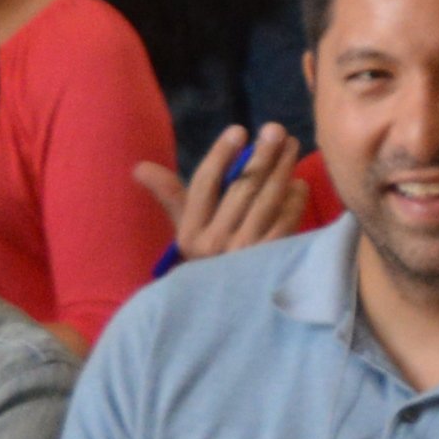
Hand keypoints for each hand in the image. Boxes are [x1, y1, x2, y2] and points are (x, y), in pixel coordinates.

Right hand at [134, 124, 317, 264]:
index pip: (205, 185)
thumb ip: (171, 196)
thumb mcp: (186, 232)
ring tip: (292, 145)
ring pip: (268, 201)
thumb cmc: (209, 260)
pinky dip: (295, 199)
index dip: (221, 155)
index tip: (238, 131)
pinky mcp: (274, 259)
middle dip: (261, 155)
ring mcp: (247, 253)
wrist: (233, 308)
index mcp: (190, 233)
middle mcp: (216, 244)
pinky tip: (299, 183)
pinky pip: (287, 220)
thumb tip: (140, 167)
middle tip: (275, 130)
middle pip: (242, 189)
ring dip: (282, 169)